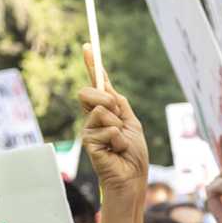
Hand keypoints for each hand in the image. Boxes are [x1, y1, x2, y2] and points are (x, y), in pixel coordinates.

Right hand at [77, 44, 149, 192]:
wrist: (132, 177)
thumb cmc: (133, 154)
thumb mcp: (131, 122)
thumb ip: (119, 105)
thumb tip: (108, 87)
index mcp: (105, 110)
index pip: (97, 84)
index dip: (92, 65)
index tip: (88, 46)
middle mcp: (93, 117)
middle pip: (89, 91)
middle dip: (106, 99)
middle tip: (118, 114)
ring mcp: (89, 129)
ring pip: (102, 110)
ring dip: (118, 125)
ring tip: (120, 142)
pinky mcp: (88, 142)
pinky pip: (107, 128)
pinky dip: (118, 139)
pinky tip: (116, 151)